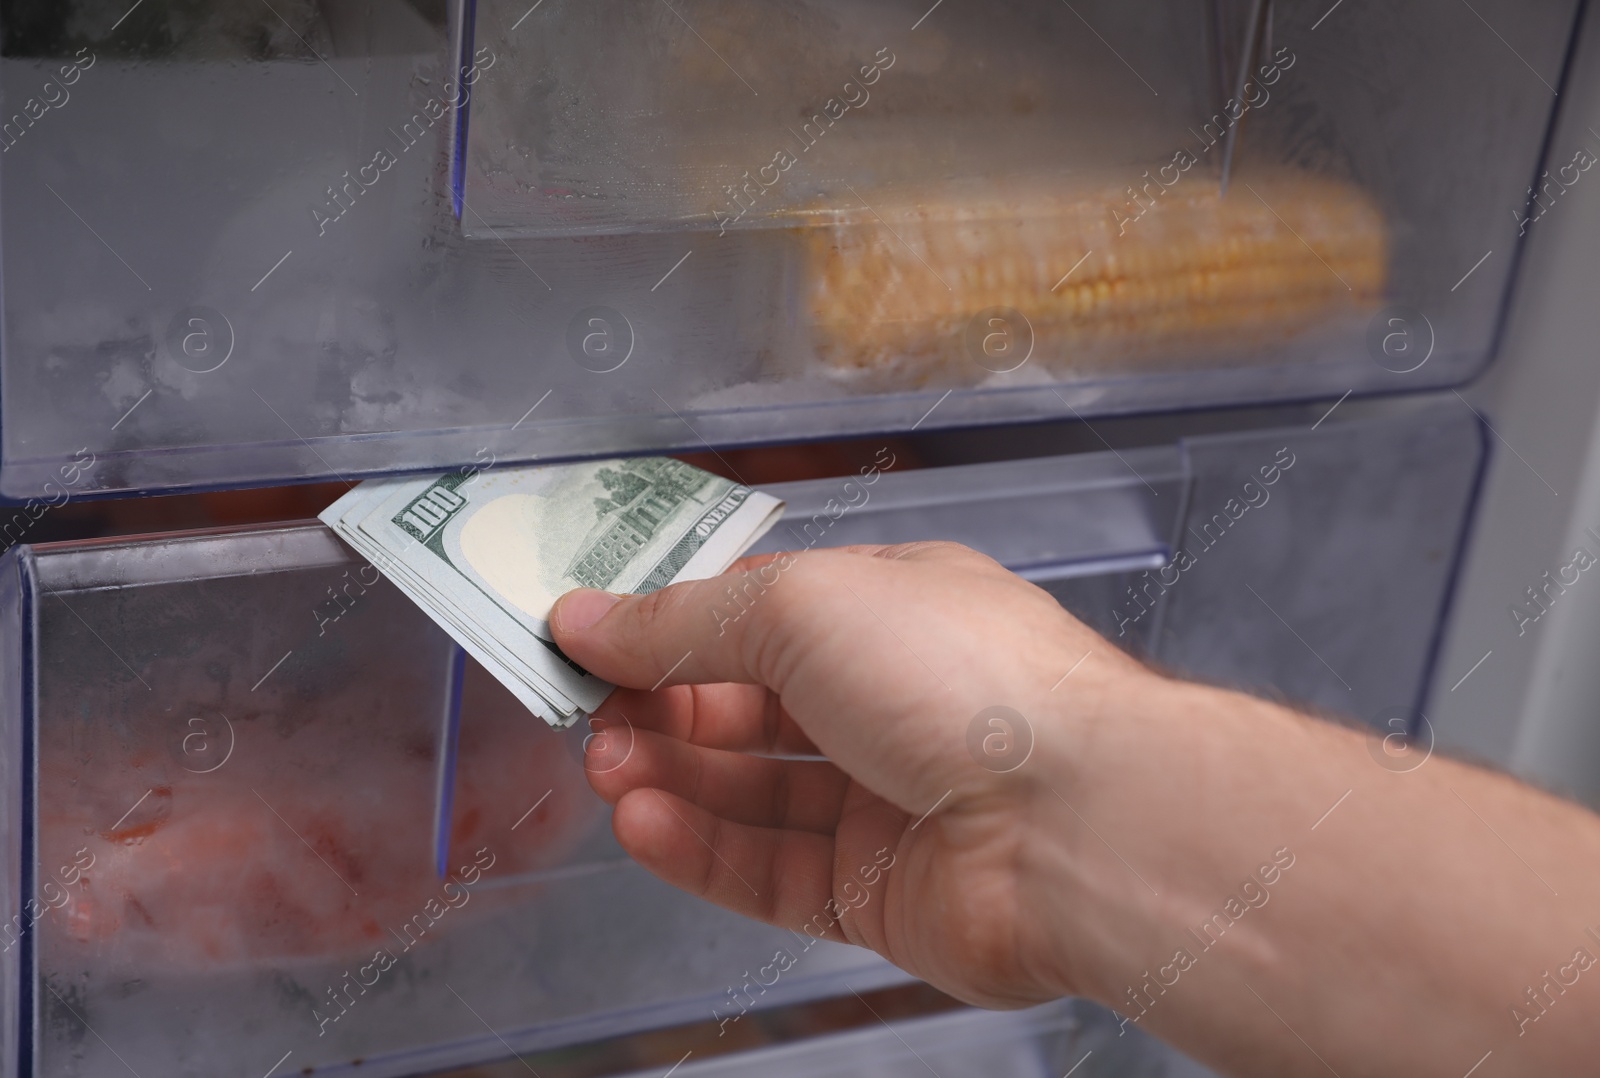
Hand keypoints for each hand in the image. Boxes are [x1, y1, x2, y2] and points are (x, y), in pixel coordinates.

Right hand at [550, 542, 1153, 1007]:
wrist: (1077, 820)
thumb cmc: (965, 678)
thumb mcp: (802, 607)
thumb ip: (683, 623)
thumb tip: (587, 618)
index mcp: (889, 610)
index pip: (757, 615)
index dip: (671, 628)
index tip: (589, 641)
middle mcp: (891, 702)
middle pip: (747, 708)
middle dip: (661, 708)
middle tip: (590, 716)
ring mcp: (887, 802)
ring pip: (752, 793)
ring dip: (670, 779)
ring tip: (607, 771)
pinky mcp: (879, 894)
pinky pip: (771, 872)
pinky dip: (702, 850)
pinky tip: (643, 824)